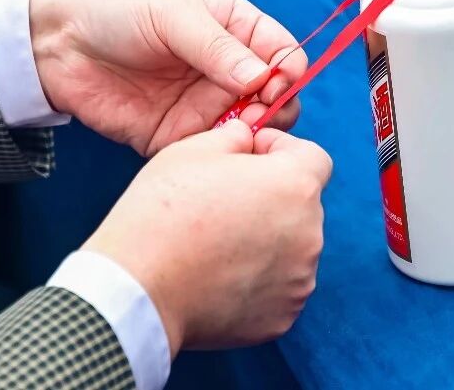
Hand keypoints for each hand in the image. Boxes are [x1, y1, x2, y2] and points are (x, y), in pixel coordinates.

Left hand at [29, 0, 307, 154]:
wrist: (53, 42)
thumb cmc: (116, 8)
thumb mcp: (171, 14)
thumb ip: (216, 47)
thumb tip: (263, 78)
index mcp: (234, 28)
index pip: (283, 52)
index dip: (289, 70)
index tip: (278, 84)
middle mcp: (226, 69)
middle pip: (276, 97)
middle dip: (277, 109)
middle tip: (256, 114)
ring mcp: (203, 104)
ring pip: (249, 130)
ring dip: (251, 137)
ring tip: (235, 135)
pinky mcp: (176, 136)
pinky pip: (210, 153)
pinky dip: (218, 158)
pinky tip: (209, 153)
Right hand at [84, 122, 331, 353]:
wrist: (139, 286)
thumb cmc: (163, 211)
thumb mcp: (194, 149)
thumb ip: (235, 136)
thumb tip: (246, 139)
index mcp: (296, 185)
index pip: (314, 158)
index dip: (282, 151)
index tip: (251, 156)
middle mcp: (309, 233)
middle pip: (301, 205)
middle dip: (272, 197)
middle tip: (224, 202)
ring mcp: (299, 279)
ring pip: (291, 248)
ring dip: (266, 240)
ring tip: (217, 244)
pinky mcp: (283, 316)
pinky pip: (279, 288)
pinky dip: (257, 280)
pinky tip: (218, 276)